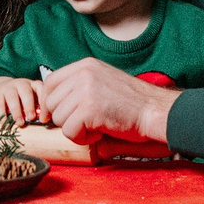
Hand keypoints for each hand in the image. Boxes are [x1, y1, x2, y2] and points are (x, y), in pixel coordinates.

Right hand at [0, 76, 46, 123]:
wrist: (4, 89)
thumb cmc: (23, 99)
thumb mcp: (33, 100)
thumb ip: (38, 109)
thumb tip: (45, 122)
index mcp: (34, 85)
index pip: (41, 90)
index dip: (43, 104)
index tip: (44, 118)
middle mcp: (22, 84)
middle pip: (26, 92)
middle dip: (29, 106)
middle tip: (31, 118)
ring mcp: (9, 87)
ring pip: (12, 97)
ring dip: (16, 111)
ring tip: (19, 123)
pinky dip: (2, 115)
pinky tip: (5, 123)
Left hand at [41, 57, 176, 146]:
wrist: (153, 110)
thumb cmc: (131, 103)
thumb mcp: (102, 81)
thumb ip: (79, 86)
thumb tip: (51, 104)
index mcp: (85, 65)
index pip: (50, 81)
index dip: (49, 101)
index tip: (53, 115)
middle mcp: (83, 74)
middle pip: (51, 103)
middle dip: (65, 118)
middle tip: (87, 123)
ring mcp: (85, 90)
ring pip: (59, 119)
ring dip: (76, 129)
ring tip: (96, 126)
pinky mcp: (89, 109)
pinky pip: (69, 131)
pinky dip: (83, 138)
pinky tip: (99, 132)